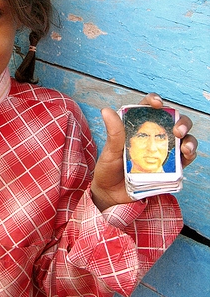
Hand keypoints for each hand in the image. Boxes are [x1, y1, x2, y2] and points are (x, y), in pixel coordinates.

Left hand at [90, 93, 197, 211]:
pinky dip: (190, 154)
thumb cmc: (108, 169)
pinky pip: (185, 158)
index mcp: (137, 126)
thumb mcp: (110, 150)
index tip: (156, 104)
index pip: (148, 108)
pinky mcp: (170, 166)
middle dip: (180, 120)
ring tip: (184, 144)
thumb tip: (106, 110)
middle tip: (178, 129)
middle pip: (172, 120)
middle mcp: (154, 135)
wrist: (111, 195)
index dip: (154, 101)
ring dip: (189, 137)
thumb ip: (113, 132)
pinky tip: (187, 153)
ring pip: (184, 137)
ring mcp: (164, 150)